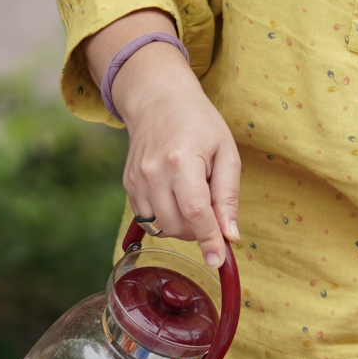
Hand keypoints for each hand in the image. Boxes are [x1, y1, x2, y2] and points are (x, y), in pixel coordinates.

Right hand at [114, 48, 240, 270]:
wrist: (158, 99)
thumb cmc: (198, 122)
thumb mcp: (226, 152)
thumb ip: (228, 196)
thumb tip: (229, 235)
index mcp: (181, 160)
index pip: (195, 212)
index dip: (208, 239)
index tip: (218, 260)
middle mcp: (154, 172)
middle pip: (177, 225)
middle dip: (198, 231)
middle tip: (212, 214)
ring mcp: (137, 179)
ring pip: (160, 226)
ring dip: (182, 227)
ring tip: (194, 201)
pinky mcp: (128, 184)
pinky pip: (147, 217)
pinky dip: (165, 217)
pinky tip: (175, 196)